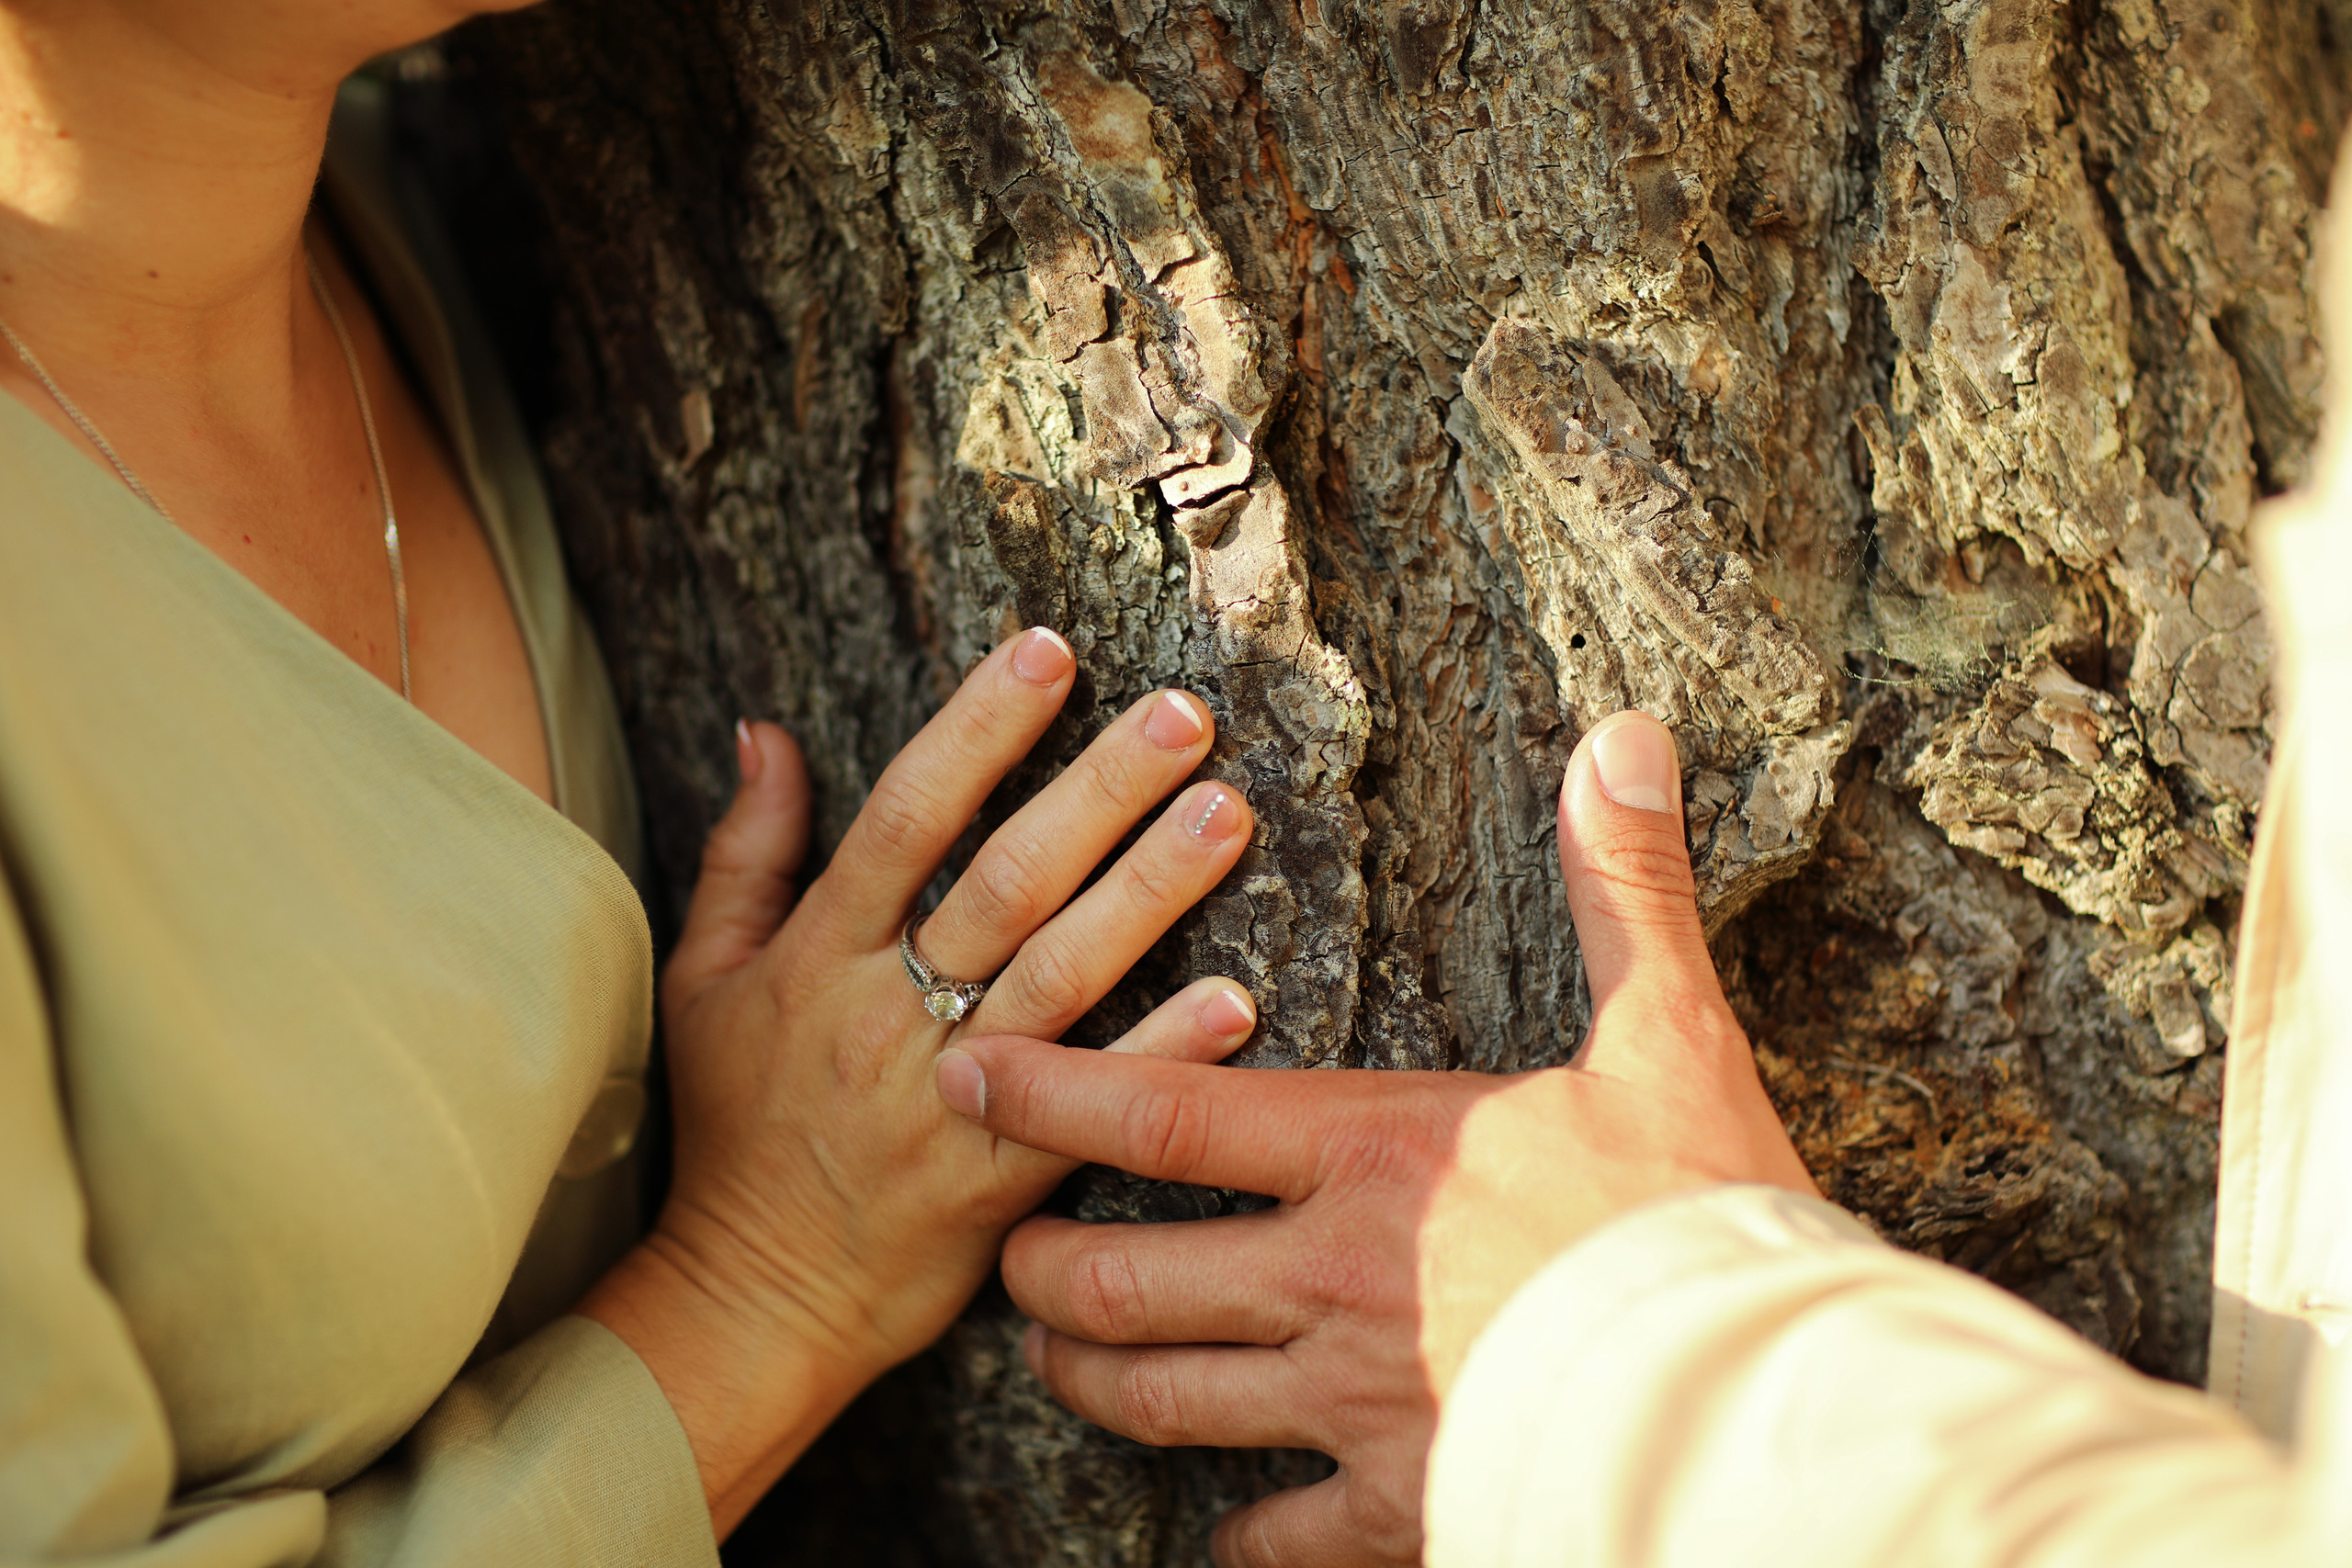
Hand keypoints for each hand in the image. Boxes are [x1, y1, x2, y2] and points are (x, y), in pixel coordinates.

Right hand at [579, 628, 1260, 1533]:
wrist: (750, 1299)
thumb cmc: (732, 1129)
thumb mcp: (702, 981)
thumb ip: (743, 855)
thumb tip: (761, 732)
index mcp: (817, 956)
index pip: (905, 818)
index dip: (977, 730)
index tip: (1048, 652)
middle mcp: (888, 1015)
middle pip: (1006, 883)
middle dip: (1097, 790)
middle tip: (1184, 716)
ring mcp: (951, 1099)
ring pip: (1062, 976)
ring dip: (1150, 892)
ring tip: (1227, 813)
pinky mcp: (1002, 1181)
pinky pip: (1093, 1108)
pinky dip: (1163, 1053)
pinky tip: (1238, 1000)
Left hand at [935, 710, 1815, 1565]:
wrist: (1753, 1406)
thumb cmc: (1704, 1216)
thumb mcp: (1670, 1034)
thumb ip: (1625, 888)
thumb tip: (1625, 738)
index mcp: (1373, 1155)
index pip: (1164, 1114)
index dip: (1047, 1089)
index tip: (963, 1066)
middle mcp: (1331, 1280)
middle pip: (1127, 1277)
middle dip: (1042, 1268)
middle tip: (1004, 1252)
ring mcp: (1353, 1405)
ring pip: (1165, 1401)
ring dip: (1093, 1379)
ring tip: (1056, 1359)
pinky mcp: (1399, 1510)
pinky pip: (1279, 1538)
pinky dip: (1241, 1538)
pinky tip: (1226, 1532)